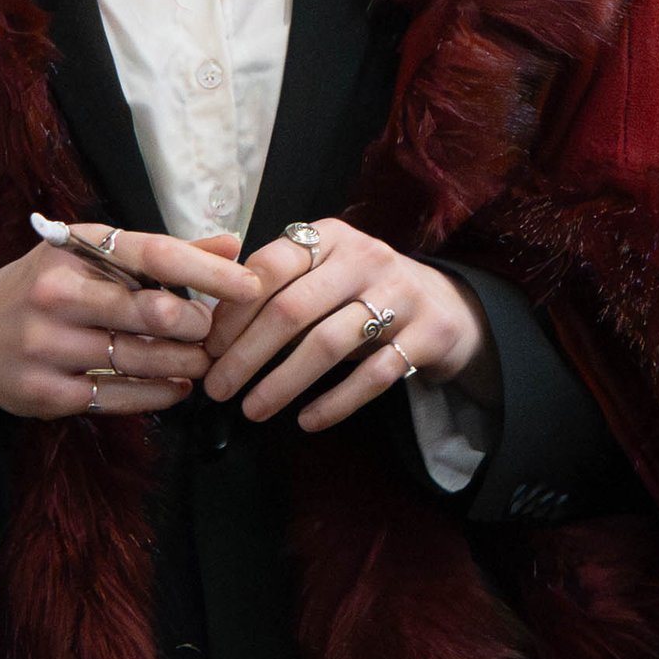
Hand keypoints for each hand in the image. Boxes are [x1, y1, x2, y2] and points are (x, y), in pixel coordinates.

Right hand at [0, 223, 257, 419]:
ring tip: (202, 361)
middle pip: (150, 311)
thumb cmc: (43, 289)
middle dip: (195, 325)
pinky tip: (177, 387)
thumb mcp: (89, 256)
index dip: (208, 272)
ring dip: (184, 363)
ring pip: (140, 359)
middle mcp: (57, 296)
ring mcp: (49, 347)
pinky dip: (158, 393)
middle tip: (215, 332)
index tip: (250, 285)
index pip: (154, 256)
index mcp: (72, 251)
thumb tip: (231, 246)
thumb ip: (161, 253)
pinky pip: (119, 397)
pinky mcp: (47, 393)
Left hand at [202, 220, 498, 433]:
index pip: (269, 267)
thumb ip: (277, 290)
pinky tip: (307, 421)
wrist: (449, 308)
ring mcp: (400, 295)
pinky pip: (374, 375)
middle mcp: (365, 258)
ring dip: (283, 382)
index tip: (209, 349)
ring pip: (329, 343)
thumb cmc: (364, 295)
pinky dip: (335, 403)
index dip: (233, 311)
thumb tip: (210, 333)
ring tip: (252, 411)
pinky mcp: (427, 335)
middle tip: (218, 388)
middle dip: (247, 353)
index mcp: (330, 237)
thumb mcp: (325, 276)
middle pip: (292, 308)